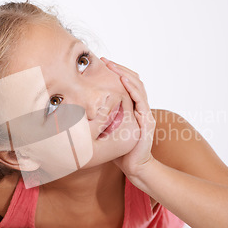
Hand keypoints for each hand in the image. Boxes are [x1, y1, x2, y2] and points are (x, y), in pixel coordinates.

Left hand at [100, 57, 156, 177]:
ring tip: (112, 66)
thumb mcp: (107, 130)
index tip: (103, 64)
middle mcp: (141, 107)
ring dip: (124, 74)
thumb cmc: (120, 150)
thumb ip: (101, 118)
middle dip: (119, 69)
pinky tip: (123, 81)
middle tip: (105, 61)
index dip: (117, 72)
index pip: (127, 83)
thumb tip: (80, 110)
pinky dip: (132, 88)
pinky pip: (141, 99)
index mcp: (133, 107)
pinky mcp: (147, 120)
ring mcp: (146, 113)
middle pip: (134, 80)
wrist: (135, 166)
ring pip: (138, 86)